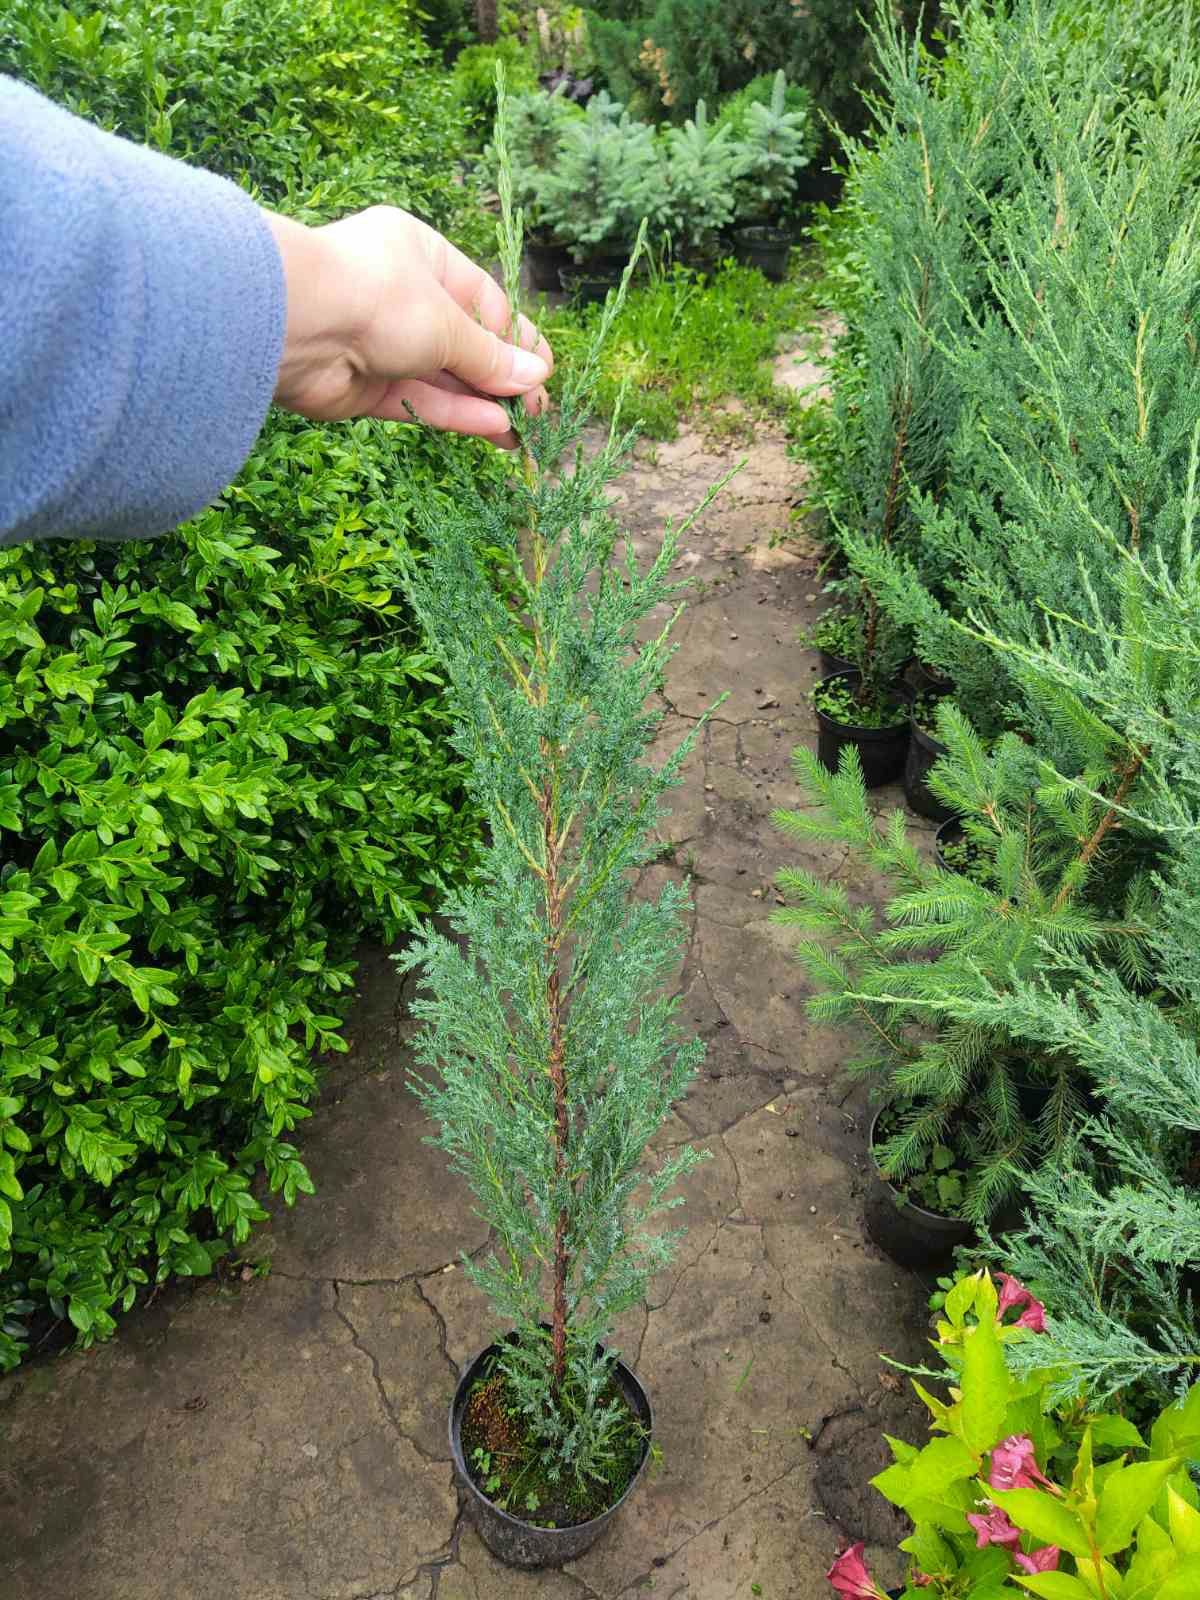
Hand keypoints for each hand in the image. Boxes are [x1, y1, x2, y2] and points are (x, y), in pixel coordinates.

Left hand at [264, 205, 551, 447]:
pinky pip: (419, 401)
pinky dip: (454, 415)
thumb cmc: (377, 296)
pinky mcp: (365, 387)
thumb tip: (536, 378)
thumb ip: (490, 356)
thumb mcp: (447, 323)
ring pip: (443, 378)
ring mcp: (381, 343)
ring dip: (483, 403)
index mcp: (420, 256)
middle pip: (463, 343)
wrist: (293, 325)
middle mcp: (400, 297)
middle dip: (501, 377)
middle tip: (540, 411)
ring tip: (524, 431)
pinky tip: (492, 429)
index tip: (544, 372)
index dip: (515, 339)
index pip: (482, 301)